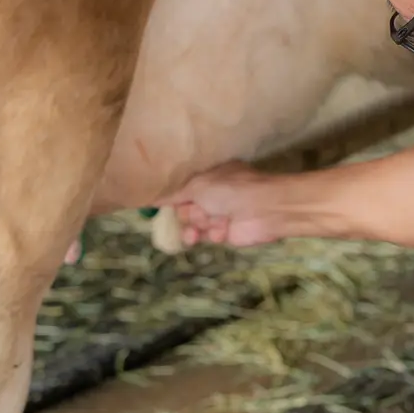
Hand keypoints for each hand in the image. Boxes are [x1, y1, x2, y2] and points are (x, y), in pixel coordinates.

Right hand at [160, 161, 290, 248]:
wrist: (264, 209)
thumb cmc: (231, 190)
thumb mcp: (197, 186)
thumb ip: (173, 194)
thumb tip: (148, 197)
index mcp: (208, 176)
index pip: (181, 188)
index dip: (170, 198)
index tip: (157, 206)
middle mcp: (212, 194)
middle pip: (184, 209)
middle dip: (188, 213)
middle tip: (199, 211)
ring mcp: (218, 214)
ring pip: (193, 224)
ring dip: (198, 225)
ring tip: (208, 223)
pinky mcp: (224, 233)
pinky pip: (205, 236)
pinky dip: (210, 234)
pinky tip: (219, 231)